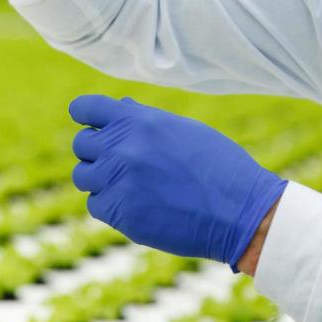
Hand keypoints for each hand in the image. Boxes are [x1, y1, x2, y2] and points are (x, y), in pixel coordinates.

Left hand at [69, 95, 287, 269]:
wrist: (239, 212)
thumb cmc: (218, 165)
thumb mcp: (183, 129)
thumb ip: (145, 119)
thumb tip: (119, 108)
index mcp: (137, 121)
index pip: (84, 108)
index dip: (87, 115)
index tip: (94, 125)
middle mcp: (122, 148)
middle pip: (82, 144)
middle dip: (97, 151)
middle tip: (121, 160)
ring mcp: (118, 182)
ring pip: (83, 176)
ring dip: (100, 179)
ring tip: (129, 183)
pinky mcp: (121, 214)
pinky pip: (96, 205)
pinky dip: (110, 205)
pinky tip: (137, 203)